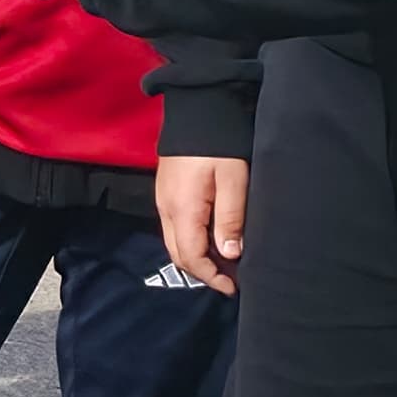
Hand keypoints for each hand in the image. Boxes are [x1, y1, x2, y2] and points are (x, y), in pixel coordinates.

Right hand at [155, 152, 247, 294]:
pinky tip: (212, 239)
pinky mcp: (166, 193)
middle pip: (178, 254)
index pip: (192, 256)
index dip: (212, 277)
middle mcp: (166, 209)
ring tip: (224, 263)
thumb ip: (230, 218)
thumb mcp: (233, 180)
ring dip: (197, 258)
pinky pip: (175, 228)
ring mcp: (163, 200)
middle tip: (231, 279)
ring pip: (175, 242)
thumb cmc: (219, 145)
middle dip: (203, 272)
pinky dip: (192, 242)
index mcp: (183, 209)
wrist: (196, 108)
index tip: (234, 287)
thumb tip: (229, 254)